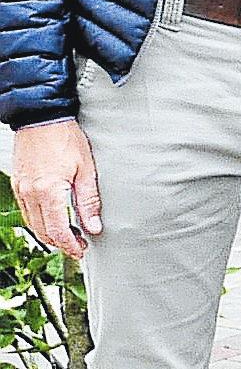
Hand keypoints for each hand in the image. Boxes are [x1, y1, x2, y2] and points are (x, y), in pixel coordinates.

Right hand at [9, 120, 98, 261]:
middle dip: (60, 243)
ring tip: (69, 234)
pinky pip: (26, 210)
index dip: (70, 245)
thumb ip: (89, 200)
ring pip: (32, 223)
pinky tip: (53, 218)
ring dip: (49, 233)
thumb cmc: (66, 138)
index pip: (57, 230)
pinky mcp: (18, 183)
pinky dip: (39, 219)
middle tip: (78, 246)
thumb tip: (94, 226)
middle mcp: (30, 194)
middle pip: (42, 231)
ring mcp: (21, 189)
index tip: (81, 251)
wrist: (42, 117)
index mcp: (48, 191)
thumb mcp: (86, 169)